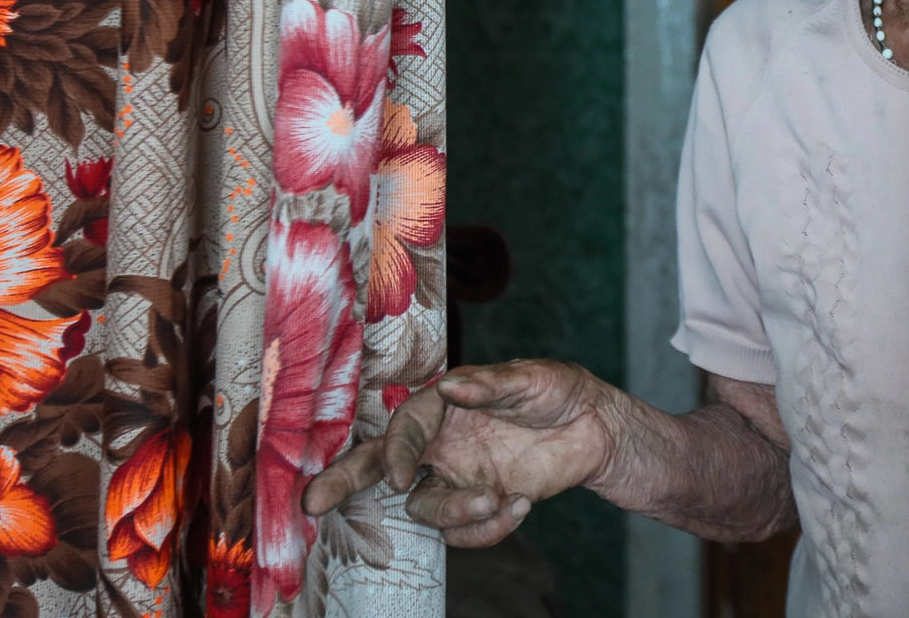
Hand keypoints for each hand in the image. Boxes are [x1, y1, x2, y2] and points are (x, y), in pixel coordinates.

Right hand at [301, 359, 615, 547]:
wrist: (594, 425)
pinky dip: (491, 527)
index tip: (399, 474)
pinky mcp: (482, 504)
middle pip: (380, 469)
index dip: (395, 452)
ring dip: (456, 513)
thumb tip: (451, 387)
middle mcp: (440, 445)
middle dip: (344, 484)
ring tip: (497, 498)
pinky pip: (468, 530)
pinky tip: (523, 505)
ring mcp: (458, 477)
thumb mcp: (530, 378)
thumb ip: (489, 384)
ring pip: (427, 509)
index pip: (402, 430)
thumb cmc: (557, 389)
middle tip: (314, 503)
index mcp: (443, 406)